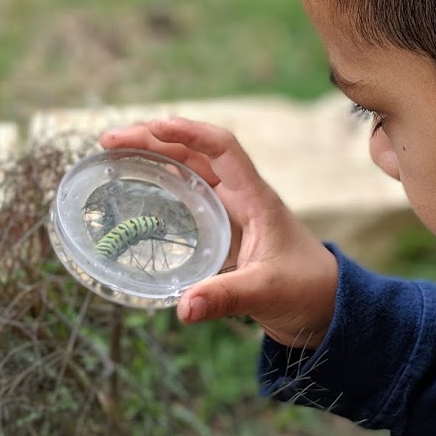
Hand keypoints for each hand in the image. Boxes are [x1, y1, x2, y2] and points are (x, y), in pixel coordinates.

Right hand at [99, 118, 339, 348]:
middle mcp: (242, 196)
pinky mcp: (223, 228)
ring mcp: (231, 210)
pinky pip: (187, 193)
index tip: (152, 128)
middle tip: (109, 140)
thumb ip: (226, 297)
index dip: (188, 132)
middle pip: (196, 152)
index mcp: (256, 198)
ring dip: (153, 155)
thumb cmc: (306, 290)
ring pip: (188, 169)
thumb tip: (183, 307)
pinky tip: (134, 185)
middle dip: (154, 139)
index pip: (223, 148)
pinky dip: (160, 182)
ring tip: (112, 151)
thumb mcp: (265, 292)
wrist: (326, 306)